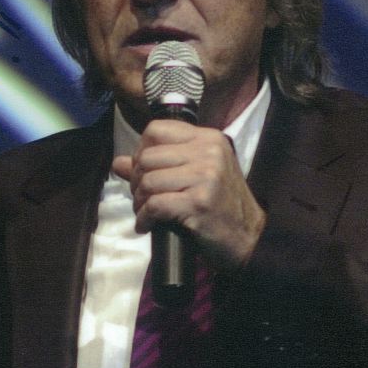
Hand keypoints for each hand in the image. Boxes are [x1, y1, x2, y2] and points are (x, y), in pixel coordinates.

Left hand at [112, 119, 265, 268]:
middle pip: (147, 156)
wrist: (248, 237)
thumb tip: (119, 162)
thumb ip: (159, 164)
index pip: (156, 129)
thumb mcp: (195, 176)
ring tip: (146, 213)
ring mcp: (206, 176)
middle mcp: (209, 152)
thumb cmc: (220, 206)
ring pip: (148, 181)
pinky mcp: (199, 202)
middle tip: (142, 197)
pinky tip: (147, 226)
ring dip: (140, 201)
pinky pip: (155, 205)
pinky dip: (144, 218)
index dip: (141, 151)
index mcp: (208, 138)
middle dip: (136, 180)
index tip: (143, 171)